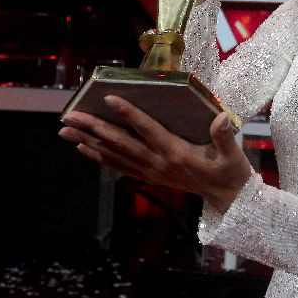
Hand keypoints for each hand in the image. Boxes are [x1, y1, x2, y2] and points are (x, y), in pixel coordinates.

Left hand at [59, 95, 251, 212]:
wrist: (227, 198)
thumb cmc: (229, 171)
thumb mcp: (231, 154)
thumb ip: (224, 136)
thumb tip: (219, 119)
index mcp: (176, 153)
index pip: (147, 130)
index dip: (129, 114)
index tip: (109, 99)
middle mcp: (158, 163)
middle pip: (121, 143)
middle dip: (94, 128)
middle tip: (70, 116)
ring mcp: (151, 171)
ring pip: (114, 155)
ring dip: (88, 142)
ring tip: (66, 130)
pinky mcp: (150, 176)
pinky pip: (119, 166)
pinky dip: (99, 157)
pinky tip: (84, 148)